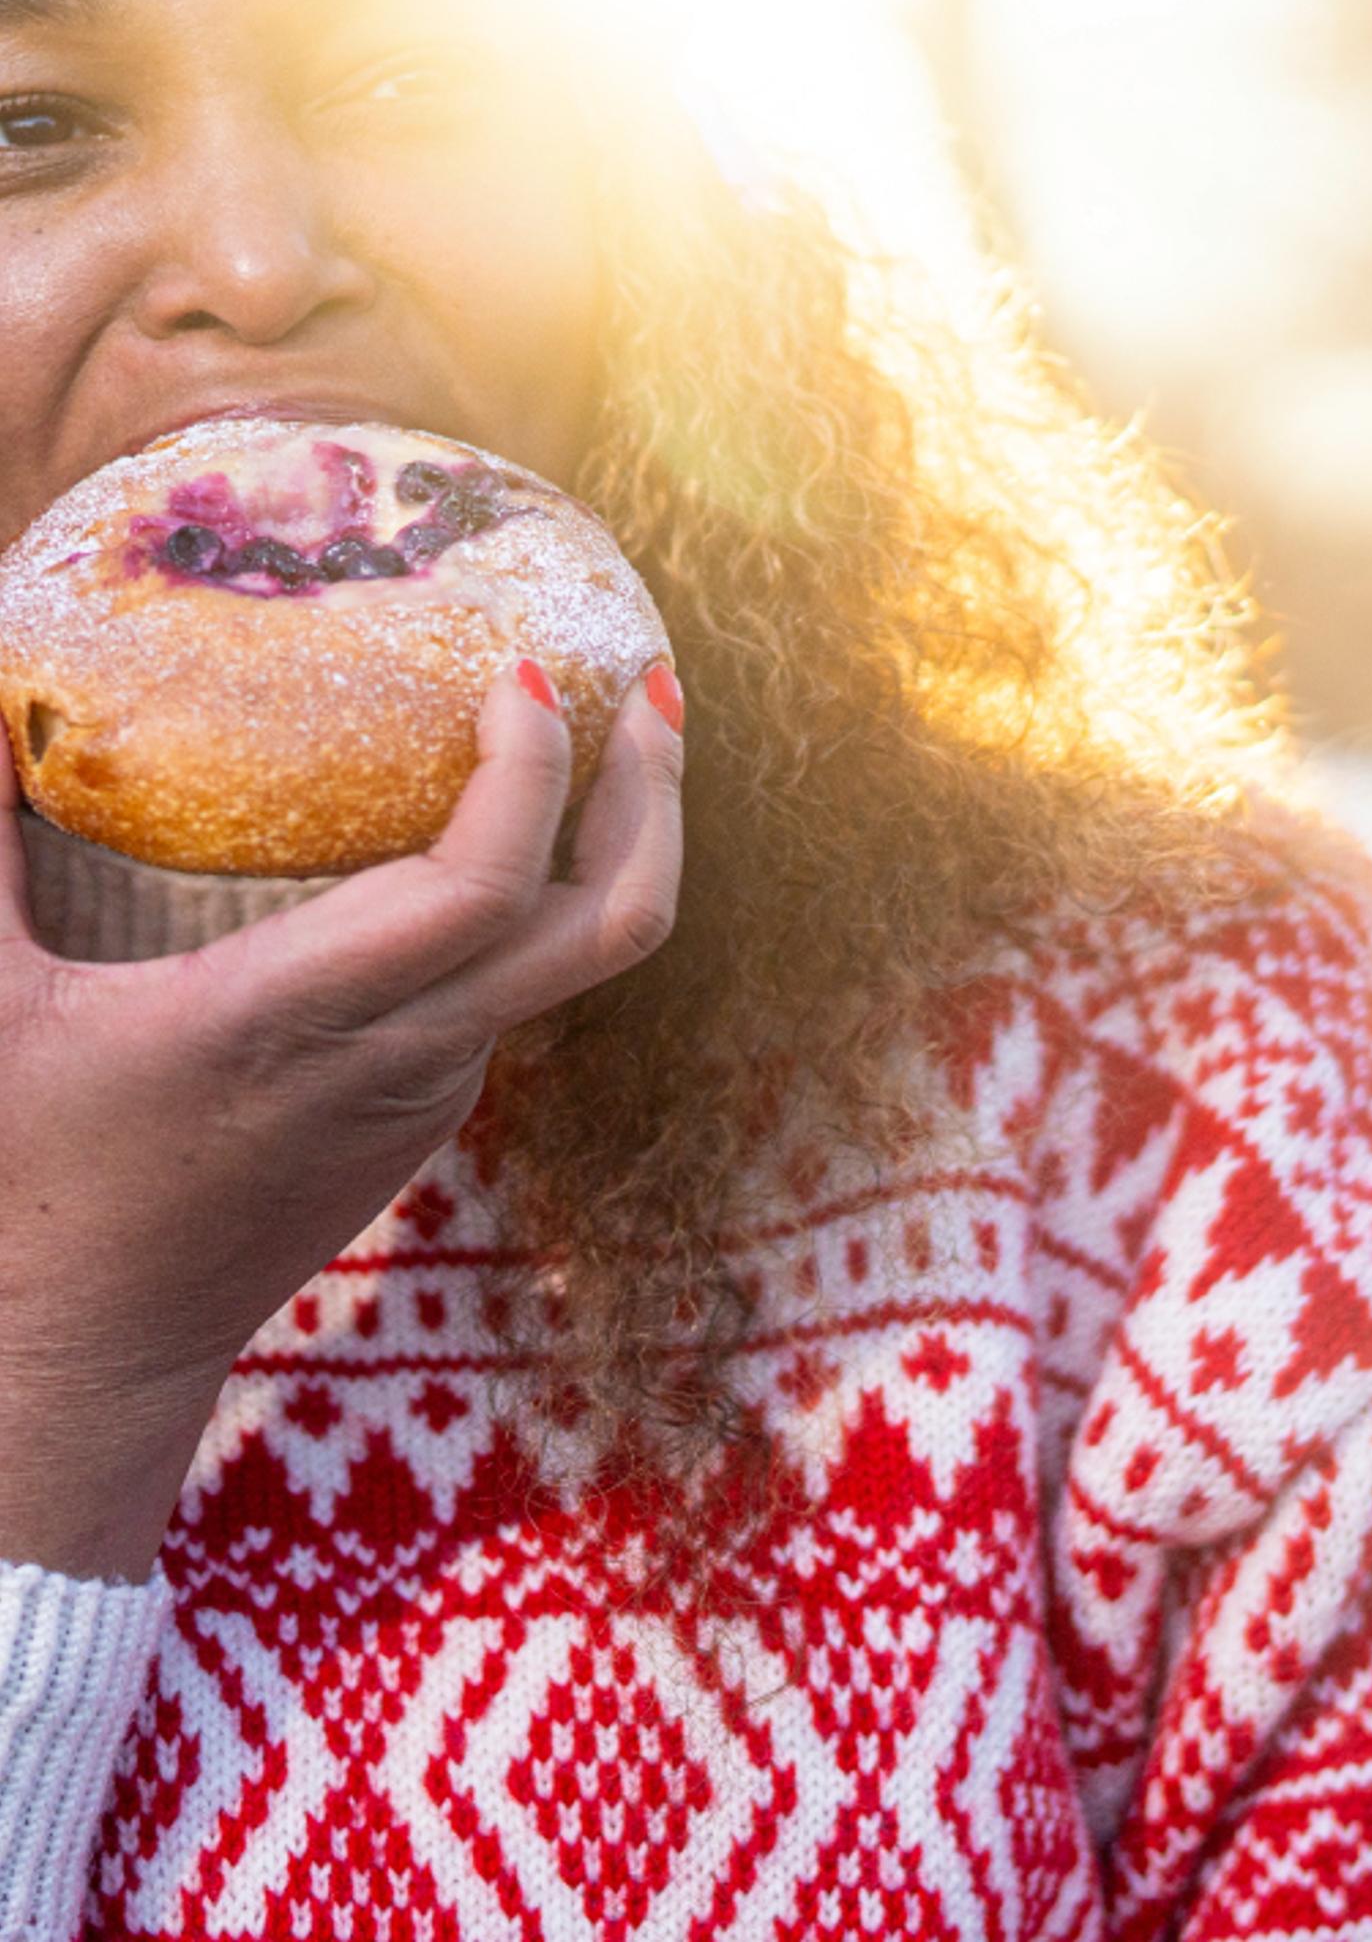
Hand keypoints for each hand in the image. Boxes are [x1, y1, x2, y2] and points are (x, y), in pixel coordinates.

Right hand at [0, 658, 682, 1580]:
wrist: (90, 1355)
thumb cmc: (29, 1180)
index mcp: (293, 1017)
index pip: (480, 890)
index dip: (533, 776)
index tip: (529, 672)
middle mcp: (400, 1052)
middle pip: (610, 926)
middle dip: (653, 797)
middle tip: (654, 683)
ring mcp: (436, 1085)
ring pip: (588, 955)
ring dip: (623, 837)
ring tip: (620, 728)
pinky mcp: (436, 1105)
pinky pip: (532, 980)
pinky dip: (559, 888)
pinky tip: (516, 820)